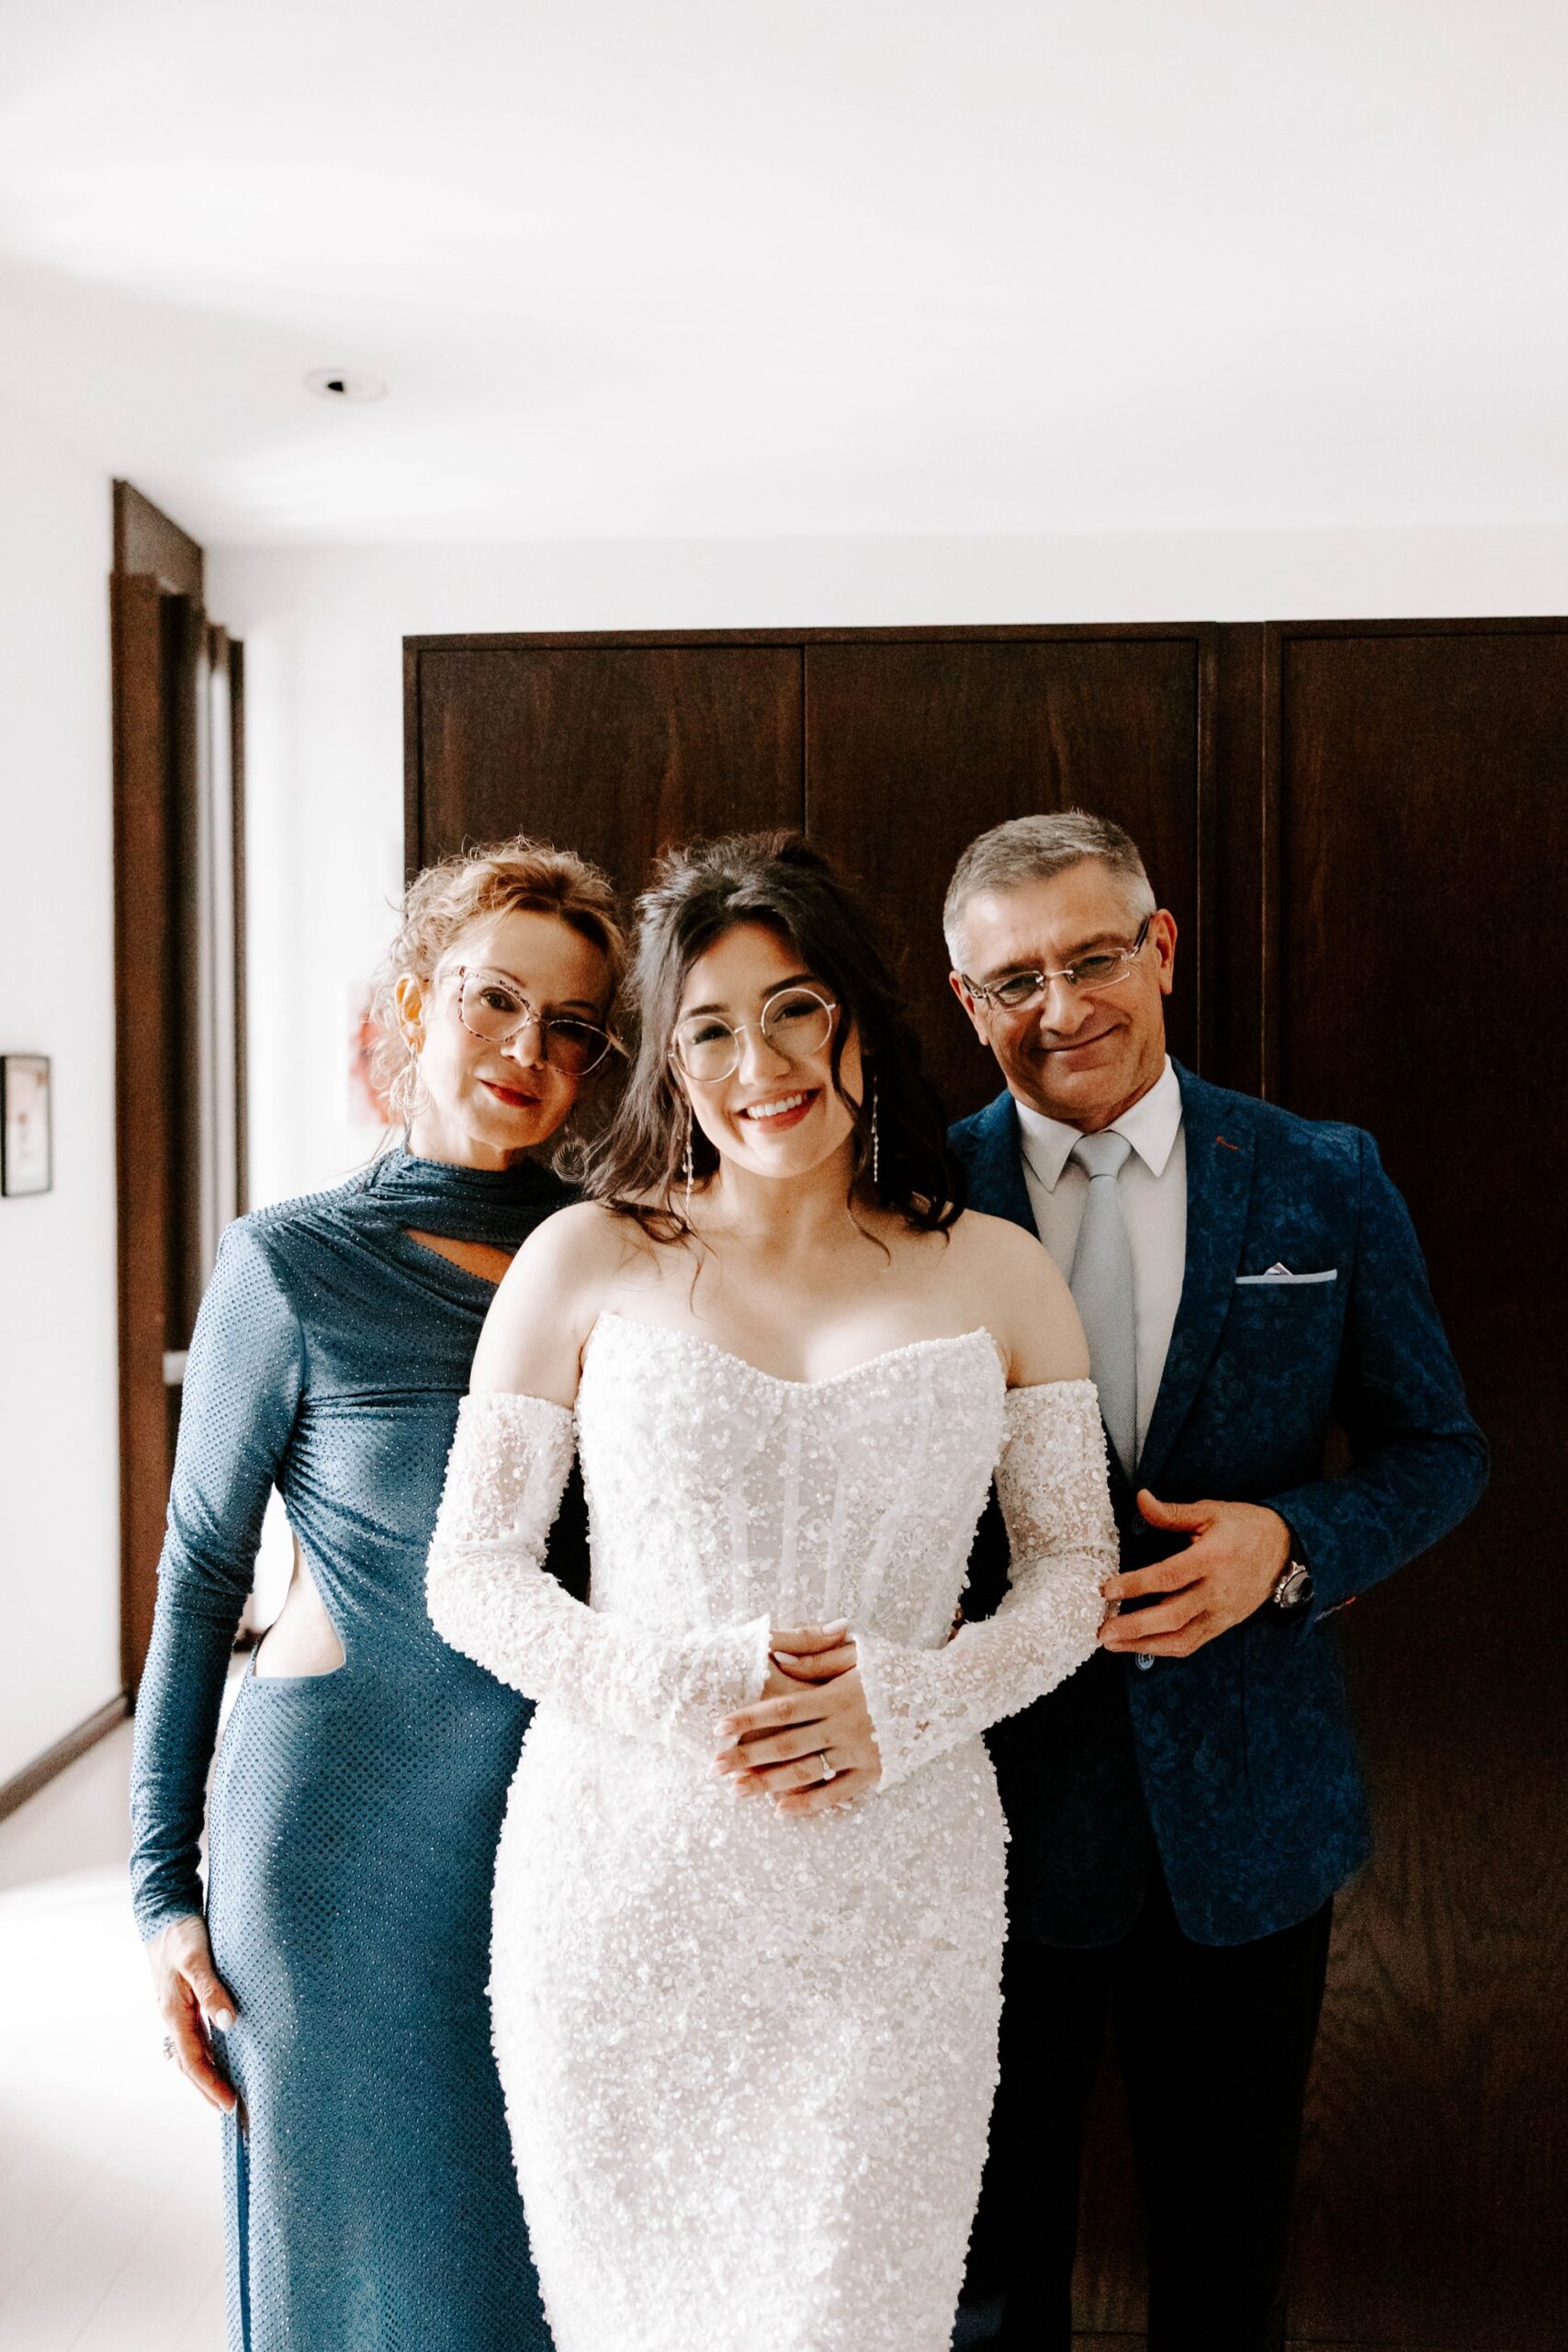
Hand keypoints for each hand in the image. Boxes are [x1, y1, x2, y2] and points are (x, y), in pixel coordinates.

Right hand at [147, 1914, 238, 2113]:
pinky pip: (197, 2035)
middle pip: (191, 2064)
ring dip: (209, 2073)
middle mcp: (174, 2016)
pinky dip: (209, 2052)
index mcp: (173, 2012)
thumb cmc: (181, 1934)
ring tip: (229, 2092)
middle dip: (209, 2089)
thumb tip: (228, 2024)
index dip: (211, 2085)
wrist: (165, 1912)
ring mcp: (178, 2009)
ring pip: (193, 2051)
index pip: (192, 2061)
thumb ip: (212, 1990)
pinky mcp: (185, 2000)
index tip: (229, 2105)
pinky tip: (224, 2055)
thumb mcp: (197, 1959)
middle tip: (232, 2111)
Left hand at [712, 1626, 882, 1815]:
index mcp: (838, 1694)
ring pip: (806, 1772)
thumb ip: (818, 1657)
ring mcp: (860, 1753)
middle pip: (786, 1744)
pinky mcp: (874, 1772)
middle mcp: (845, 1726)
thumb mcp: (859, 1652)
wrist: (948, 1694)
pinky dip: (809, 1803)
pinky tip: (782, 1809)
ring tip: (737, 1790)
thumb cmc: (898, 1667)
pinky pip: (837, 1792)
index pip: (783, 1708)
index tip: (719, 1727)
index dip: (750, 1717)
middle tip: (715, 1766)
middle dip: (746, 1755)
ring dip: (768, 1783)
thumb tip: (779, 1658)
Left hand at [1098, 1491, 1291, 1658]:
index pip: (1168, 1577)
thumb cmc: (1244, 1527)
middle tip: (1103, 1631)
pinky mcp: (1223, 1625)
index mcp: (1212, 1559)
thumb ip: (1172, 1512)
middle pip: (1172, 1616)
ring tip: (1113, 1643)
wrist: (1285, 1551)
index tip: (1106, 1590)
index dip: (1135, 1585)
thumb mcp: (1210, 1512)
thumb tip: (1141, 1498)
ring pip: (1181, 1638)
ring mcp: (1221, 1613)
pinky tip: (1139, 1645)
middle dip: (1135, 1627)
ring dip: (1144, 1645)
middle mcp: (1217, 1591)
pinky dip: (1164, 1648)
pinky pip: (1192, 1643)